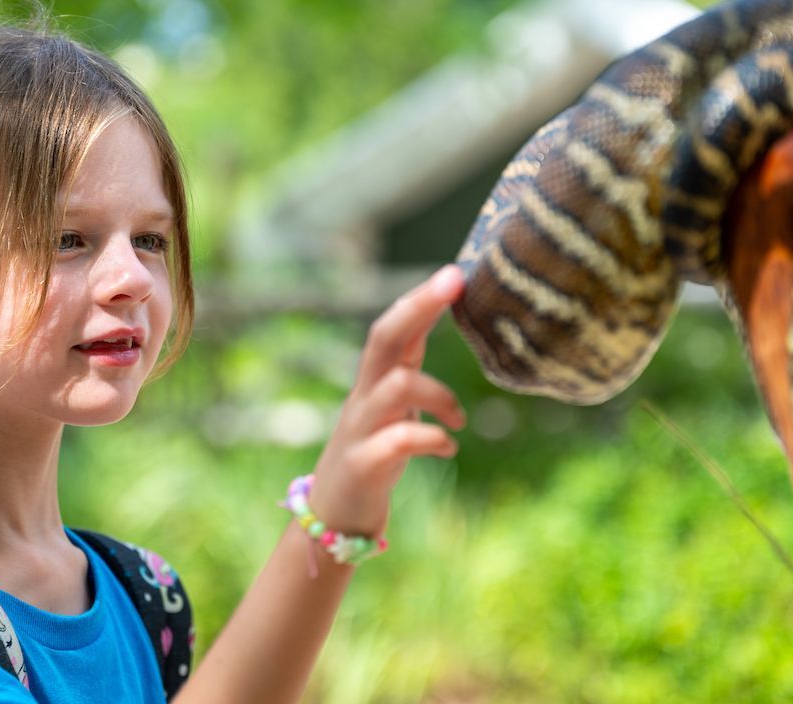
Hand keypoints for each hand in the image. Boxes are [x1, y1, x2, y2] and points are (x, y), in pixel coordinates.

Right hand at [307, 264, 466, 538]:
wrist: (332, 521)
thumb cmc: (374, 456)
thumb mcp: (395, 408)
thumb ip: (412, 368)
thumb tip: (447, 330)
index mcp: (374, 380)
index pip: (393, 326)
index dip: (421, 297)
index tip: (456, 272)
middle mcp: (363, 395)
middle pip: (383, 337)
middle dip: (418, 308)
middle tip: (454, 284)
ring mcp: (360, 428)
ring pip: (395, 386)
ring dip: (439, 394)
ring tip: (460, 419)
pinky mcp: (362, 465)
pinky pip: (398, 441)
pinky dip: (432, 440)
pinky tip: (448, 449)